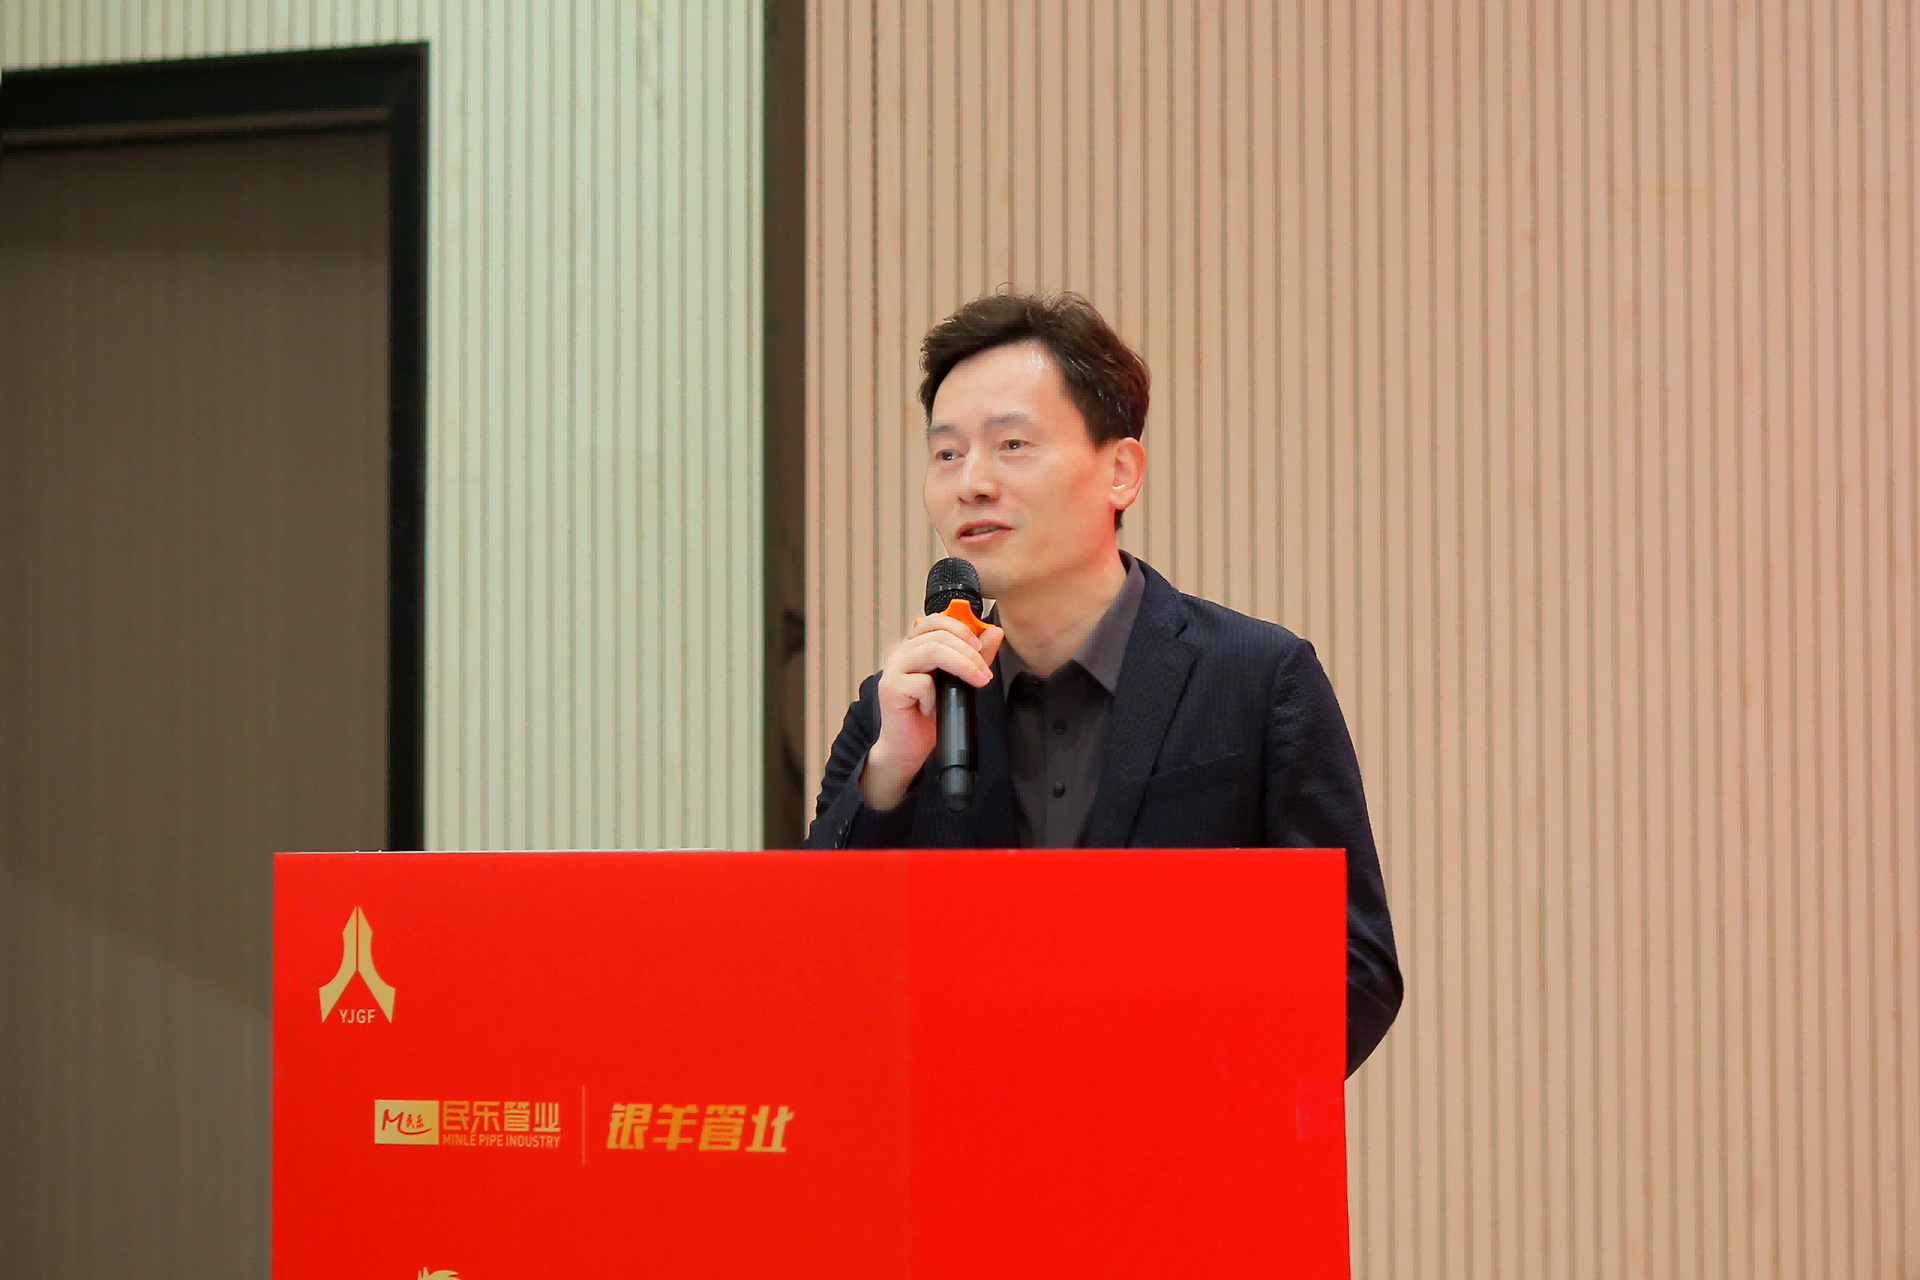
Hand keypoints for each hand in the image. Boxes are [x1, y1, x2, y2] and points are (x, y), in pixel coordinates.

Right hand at [860, 611, 1004, 810]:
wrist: (908, 746)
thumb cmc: (931, 713)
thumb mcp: (959, 681)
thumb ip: (975, 656)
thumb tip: (994, 632)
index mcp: (915, 646)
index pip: (935, 621)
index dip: (961, 628)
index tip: (980, 646)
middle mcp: (901, 652)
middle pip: (938, 635)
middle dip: (969, 652)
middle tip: (985, 672)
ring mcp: (893, 670)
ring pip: (931, 651)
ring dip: (961, 665)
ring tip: (977, 682)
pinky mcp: (890, 689)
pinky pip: (921, 683)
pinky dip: (934, 695)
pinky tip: (933, 708)